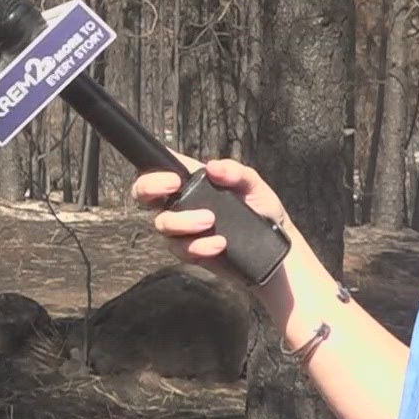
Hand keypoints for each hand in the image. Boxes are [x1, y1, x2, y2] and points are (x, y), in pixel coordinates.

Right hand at [132, 158, 291, 266]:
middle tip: (174, 187)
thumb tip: (212, 167)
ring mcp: (182, 229)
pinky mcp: (190, 252)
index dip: (154, 170)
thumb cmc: (261, 208)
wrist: (275, 249)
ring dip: (183, 221)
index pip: (160, 168)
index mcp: (192, 181)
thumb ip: (236, 172)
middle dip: (149, 188)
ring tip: (210, 221)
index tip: (174, 178)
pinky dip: (199, 246)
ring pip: (162, 224)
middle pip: (143, 194)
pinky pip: (181, 249)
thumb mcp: (254, 185)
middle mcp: (180, 203)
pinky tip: (219, 244)